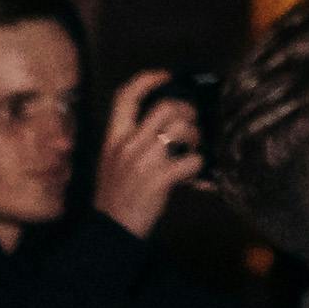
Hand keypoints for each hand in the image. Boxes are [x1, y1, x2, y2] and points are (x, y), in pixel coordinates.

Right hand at [98, 72, 207, 236]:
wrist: (110, 232)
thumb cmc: (116, 196)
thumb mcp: (112, 163)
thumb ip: (133, 142)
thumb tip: (167, 124)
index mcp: (112, 139)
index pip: (125, 97)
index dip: (147, 79)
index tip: (167, 76)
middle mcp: (127, 145)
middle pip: (165, 107)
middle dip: (186, 111)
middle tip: (191, 124)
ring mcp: (143, 161)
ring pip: (181, 128)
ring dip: (195, 136)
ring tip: (192, 148)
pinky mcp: (159, 179)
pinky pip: (192, 160)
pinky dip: (198, 165)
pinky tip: (193, 174)